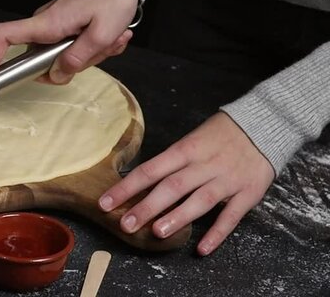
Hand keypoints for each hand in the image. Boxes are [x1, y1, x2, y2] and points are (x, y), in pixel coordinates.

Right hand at [0, 0, 138, 83]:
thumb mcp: (102, 34)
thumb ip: (78, 58)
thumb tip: (56, 75)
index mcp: (48, 24)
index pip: (5, 36)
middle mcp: (45, 25)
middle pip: (43, 60)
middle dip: (75, 64)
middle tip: (101, 49)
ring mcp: (54, 28)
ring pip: (62, 58)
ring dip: (90, 55)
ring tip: (110, 40)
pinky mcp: (64, 29)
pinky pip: (72, 49)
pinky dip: (93, 49)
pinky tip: (109, 37)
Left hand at [99, 112, 274, 255]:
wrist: (265, 123)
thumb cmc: (220, 134)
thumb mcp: (192, 139)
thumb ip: (171, 162)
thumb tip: (140, 184)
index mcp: (186, 150)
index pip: (150, 170)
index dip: (126, 188)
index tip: (105, 203)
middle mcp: (204, 165)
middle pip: (172, 186)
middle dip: (147, 207)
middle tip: (126, 225)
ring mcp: (227, 179)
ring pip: (200, 200)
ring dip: (178, 217)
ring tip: (157, 232)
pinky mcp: (248, 192)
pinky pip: (231, 216)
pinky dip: (217, 233)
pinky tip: (202, 249)